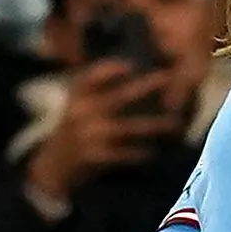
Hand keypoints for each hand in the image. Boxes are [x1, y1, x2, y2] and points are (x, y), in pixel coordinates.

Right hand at [23, 60, 186, 205]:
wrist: (54, 166)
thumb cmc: (74, 130)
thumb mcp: (77, 106)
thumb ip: (97, 90)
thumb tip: (131, 69)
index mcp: (77, 97)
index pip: (92, 77)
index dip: (110, 69)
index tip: (131, 64)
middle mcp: (82, 112)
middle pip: (119, 97)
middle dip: (146, 86)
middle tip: (169, 79)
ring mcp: (89, 134)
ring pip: (130, 128)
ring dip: (156, 125)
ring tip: (176, 123)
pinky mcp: (96, 156)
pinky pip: (126, 153)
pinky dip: (142, 152)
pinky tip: (156, 150)